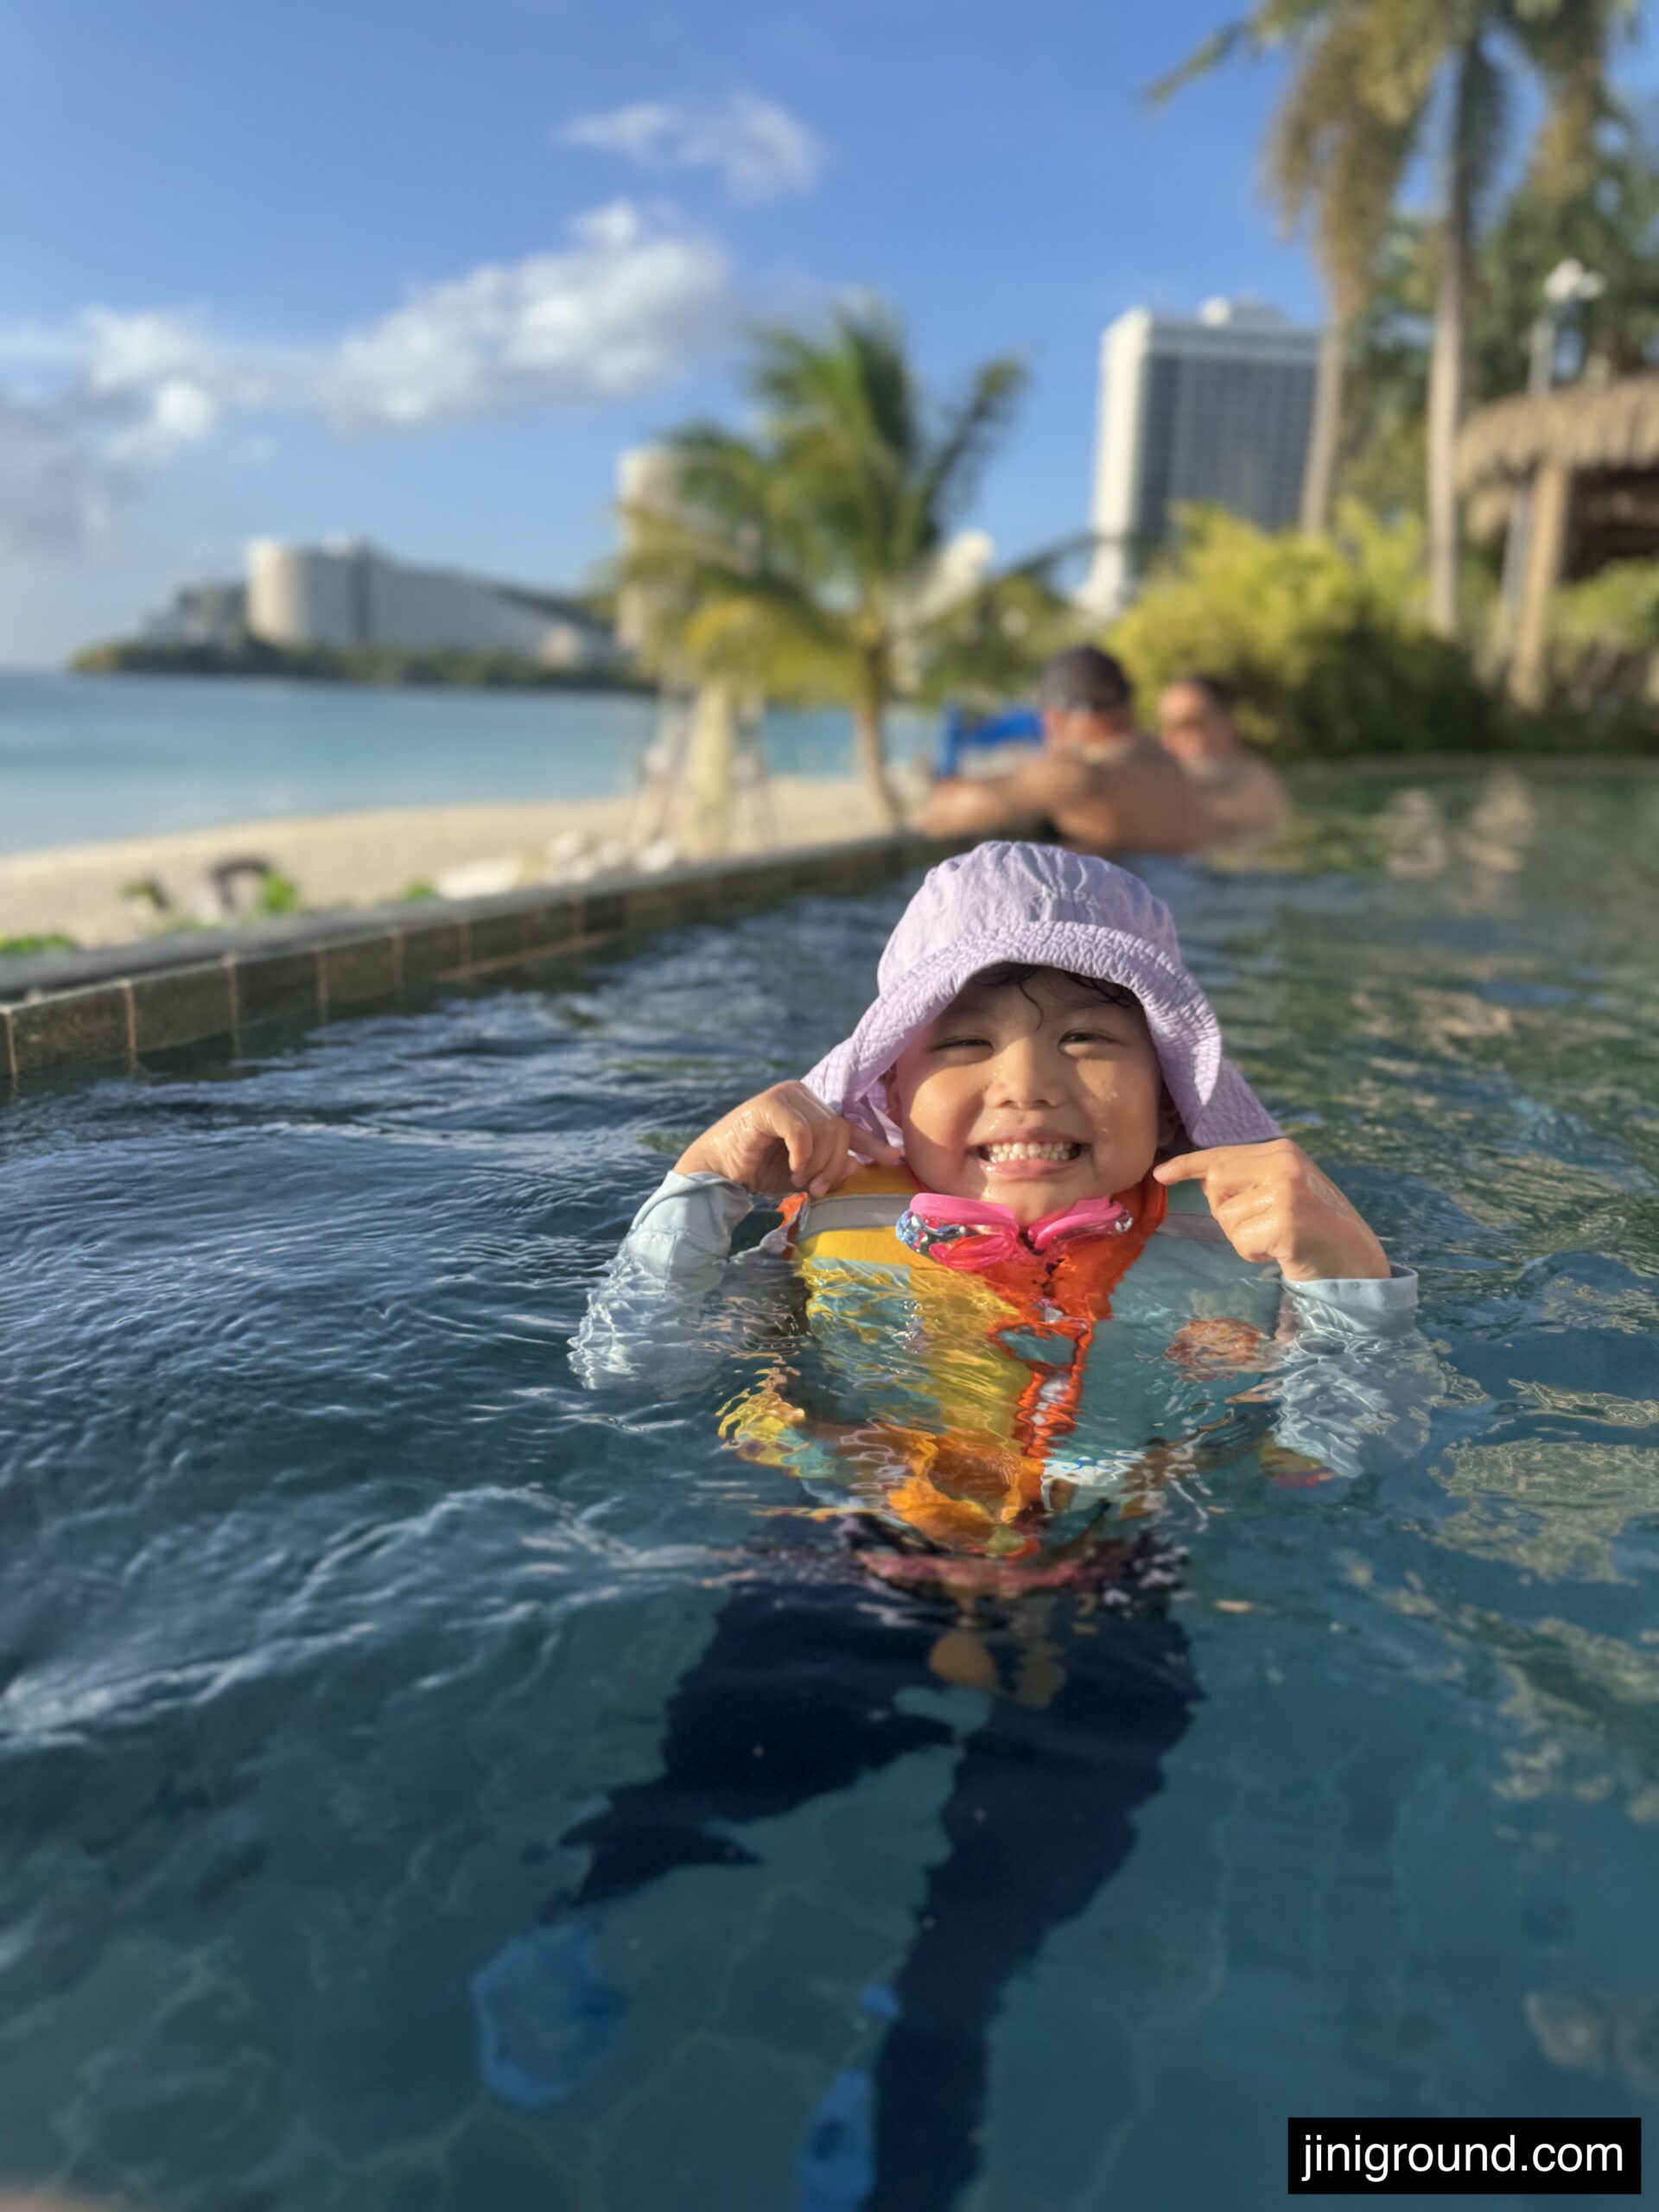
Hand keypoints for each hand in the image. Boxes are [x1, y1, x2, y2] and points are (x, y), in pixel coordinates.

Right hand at [675, 1081, 900, 1198]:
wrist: (718, 1171)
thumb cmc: (760, 1170)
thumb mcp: (804, 1173)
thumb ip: (831, 1167)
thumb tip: (859, 1165)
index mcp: (811, 1106)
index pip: (849, 1124)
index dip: (872, 1142)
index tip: (894, 1159)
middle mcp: (801, 1094)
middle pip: (840, 1130)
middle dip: (833, 1166)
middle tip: (816, 1190)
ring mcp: (786, 1095)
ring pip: (825, 1131)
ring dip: (816, 1166)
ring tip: (800, 1182)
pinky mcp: (769, 1105)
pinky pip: (802, 1131)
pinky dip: (802, 1155)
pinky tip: (793, 1169)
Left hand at [1153, 1138, 1389, 1282]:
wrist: (1356, 1262)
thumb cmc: (1316, 1230)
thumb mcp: (1283, 1192)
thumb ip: (1250, 1181)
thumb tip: (1205, 1182)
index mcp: (1283, 1150)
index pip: (1223, 1154)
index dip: (1187, 1165)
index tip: (1160, 1174)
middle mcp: (1284, 1163)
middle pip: (1216, 1183)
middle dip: (1226, 1211)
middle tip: (1259, 1226)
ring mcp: (1286, 1190)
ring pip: (1225, 1216)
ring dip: (1242, 1237)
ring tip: (1276, 1239)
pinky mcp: (1285, 1221)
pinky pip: (1240, 1240)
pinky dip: (1253, 1253)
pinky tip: (1281, 1252)